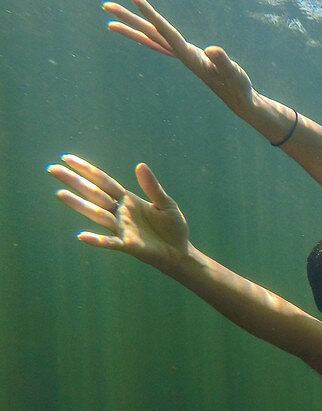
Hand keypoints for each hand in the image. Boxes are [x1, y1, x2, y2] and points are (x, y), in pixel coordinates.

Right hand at [49, 155, 189, 271]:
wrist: (179, 252)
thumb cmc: (172, 226)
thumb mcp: (165, 203)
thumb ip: (152, 186)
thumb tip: (140, 165)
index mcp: (127, 200)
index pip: (103, 182)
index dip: (87, 170)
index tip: (67, 158)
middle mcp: (119, 213)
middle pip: (94, 194)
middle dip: (74, 181)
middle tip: (52, 169)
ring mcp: (121, 229)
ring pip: (96, 214)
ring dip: (79, 205)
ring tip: (60, 194)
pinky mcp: (127, 245)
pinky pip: (110, 242)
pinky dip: (97, 240)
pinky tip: (82, 236)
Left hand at [103, 0, 255, 114]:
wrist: (238, 101)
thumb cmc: (239, 86)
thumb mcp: (234, 73)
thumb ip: (223, 61)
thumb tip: (212, 50)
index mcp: (189, 56)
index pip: (165, 31)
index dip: (150, 14)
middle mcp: (180, 55)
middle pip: (149, 34)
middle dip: (129, 19)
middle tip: (106, 5)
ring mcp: (182, 56)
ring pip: (151, 39)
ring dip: (133, 28)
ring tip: (110, 20)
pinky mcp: (188, 57)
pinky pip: (161, 44)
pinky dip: (149, 36)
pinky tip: (142, 31)